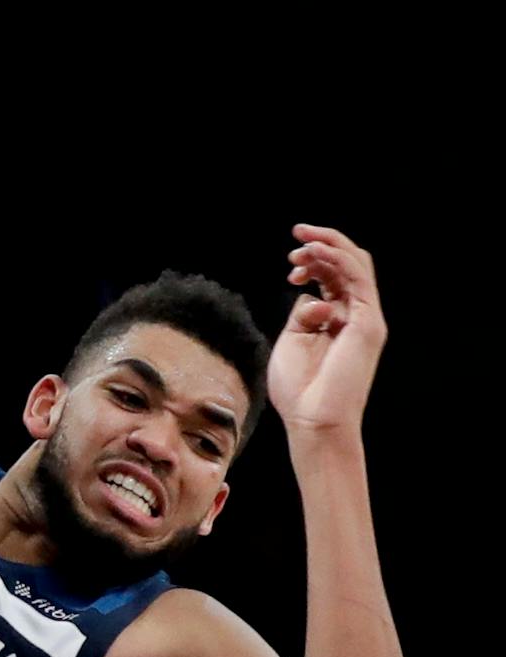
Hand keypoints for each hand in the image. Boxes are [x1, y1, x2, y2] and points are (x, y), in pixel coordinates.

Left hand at [271, 225, 386, 435]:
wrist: (313, 419)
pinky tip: (314, 253)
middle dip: (323, 244)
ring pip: (357, 266)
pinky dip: (337, 261)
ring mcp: (365, 319)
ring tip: (302, 242)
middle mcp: (356, 315)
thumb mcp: (293, 340)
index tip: (290, 266)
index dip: (314, 261)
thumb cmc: (299, 389)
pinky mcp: (367, 324)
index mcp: (338, 319)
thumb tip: (310, 295)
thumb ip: (303, 314)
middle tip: (296, 236)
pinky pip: (357, 280)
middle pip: (349, 265)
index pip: (335, 276)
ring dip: (329, 247)